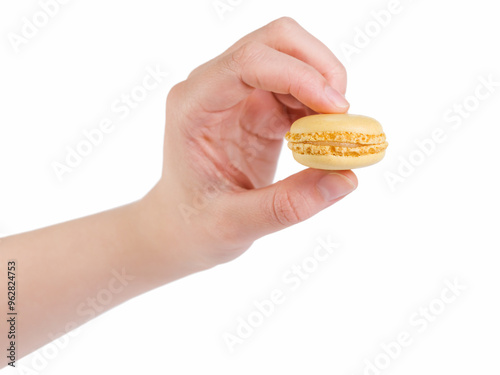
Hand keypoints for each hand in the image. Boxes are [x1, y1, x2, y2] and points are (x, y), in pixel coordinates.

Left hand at [141, 17, 357, 270]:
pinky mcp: (259, 106)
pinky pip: (299, 87)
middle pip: (276, 40)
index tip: (338, 110)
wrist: (182, 224)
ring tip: (336, 136)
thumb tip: (347, 178)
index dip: (299, 75)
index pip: (248, 61)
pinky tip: (324, 139)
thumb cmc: (194, 224)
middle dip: (319, 69)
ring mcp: (238, 92)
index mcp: (194, 106)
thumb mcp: (234, 224)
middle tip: (342, 117)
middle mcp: (215, 87)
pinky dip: (322, 106)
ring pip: (294, 57)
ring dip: (325, 88)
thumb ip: (288, 205)